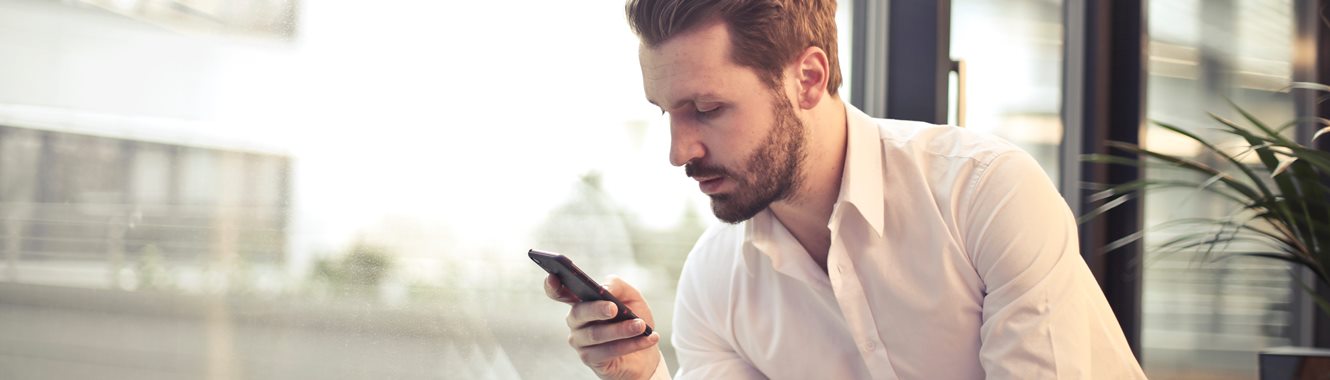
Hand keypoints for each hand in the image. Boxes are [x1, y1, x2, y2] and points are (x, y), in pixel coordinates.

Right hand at [545, 274, 661, 379]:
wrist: (646, 349)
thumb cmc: (634, 318)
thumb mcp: (631, 297)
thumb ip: (617, 286)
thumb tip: (604, 289)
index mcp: (582, 301)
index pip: (559, 292)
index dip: (552, 285)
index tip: (553, 276)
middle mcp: (576, 320)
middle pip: (579, 312)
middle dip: (597, 309)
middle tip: (614, 308)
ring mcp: (580, 341)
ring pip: (596, 334)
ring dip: (621, 330)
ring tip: (641, 325)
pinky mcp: (590, 359)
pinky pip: (608, 351)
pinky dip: (630, 344)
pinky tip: (648, 338)